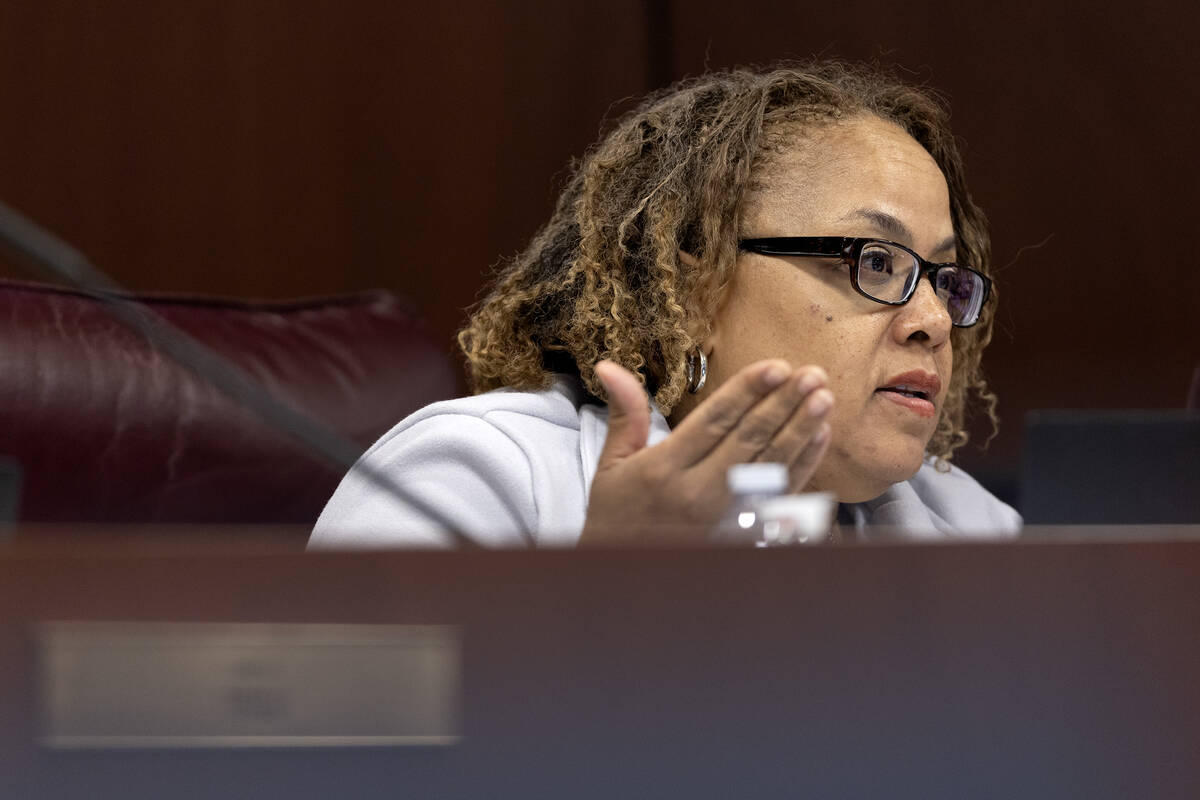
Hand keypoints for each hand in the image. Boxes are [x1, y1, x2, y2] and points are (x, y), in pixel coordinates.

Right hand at [579, 358, 832, 543]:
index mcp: (664, 469)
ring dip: (801, 430)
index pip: (714, 421)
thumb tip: (609, 365)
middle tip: (813, 374)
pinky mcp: (743, 534)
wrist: (624, 578)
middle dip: (784, 404)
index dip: (747, 392)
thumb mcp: (612, 463)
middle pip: (750, 440)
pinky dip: (803, 465)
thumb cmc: (617, 514)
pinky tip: (819, 436)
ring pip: (772, 466)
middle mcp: (697, 493)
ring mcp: (725, 517)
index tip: (777, 366)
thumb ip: (624, 413)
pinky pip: (781, 495)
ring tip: (823, 397)